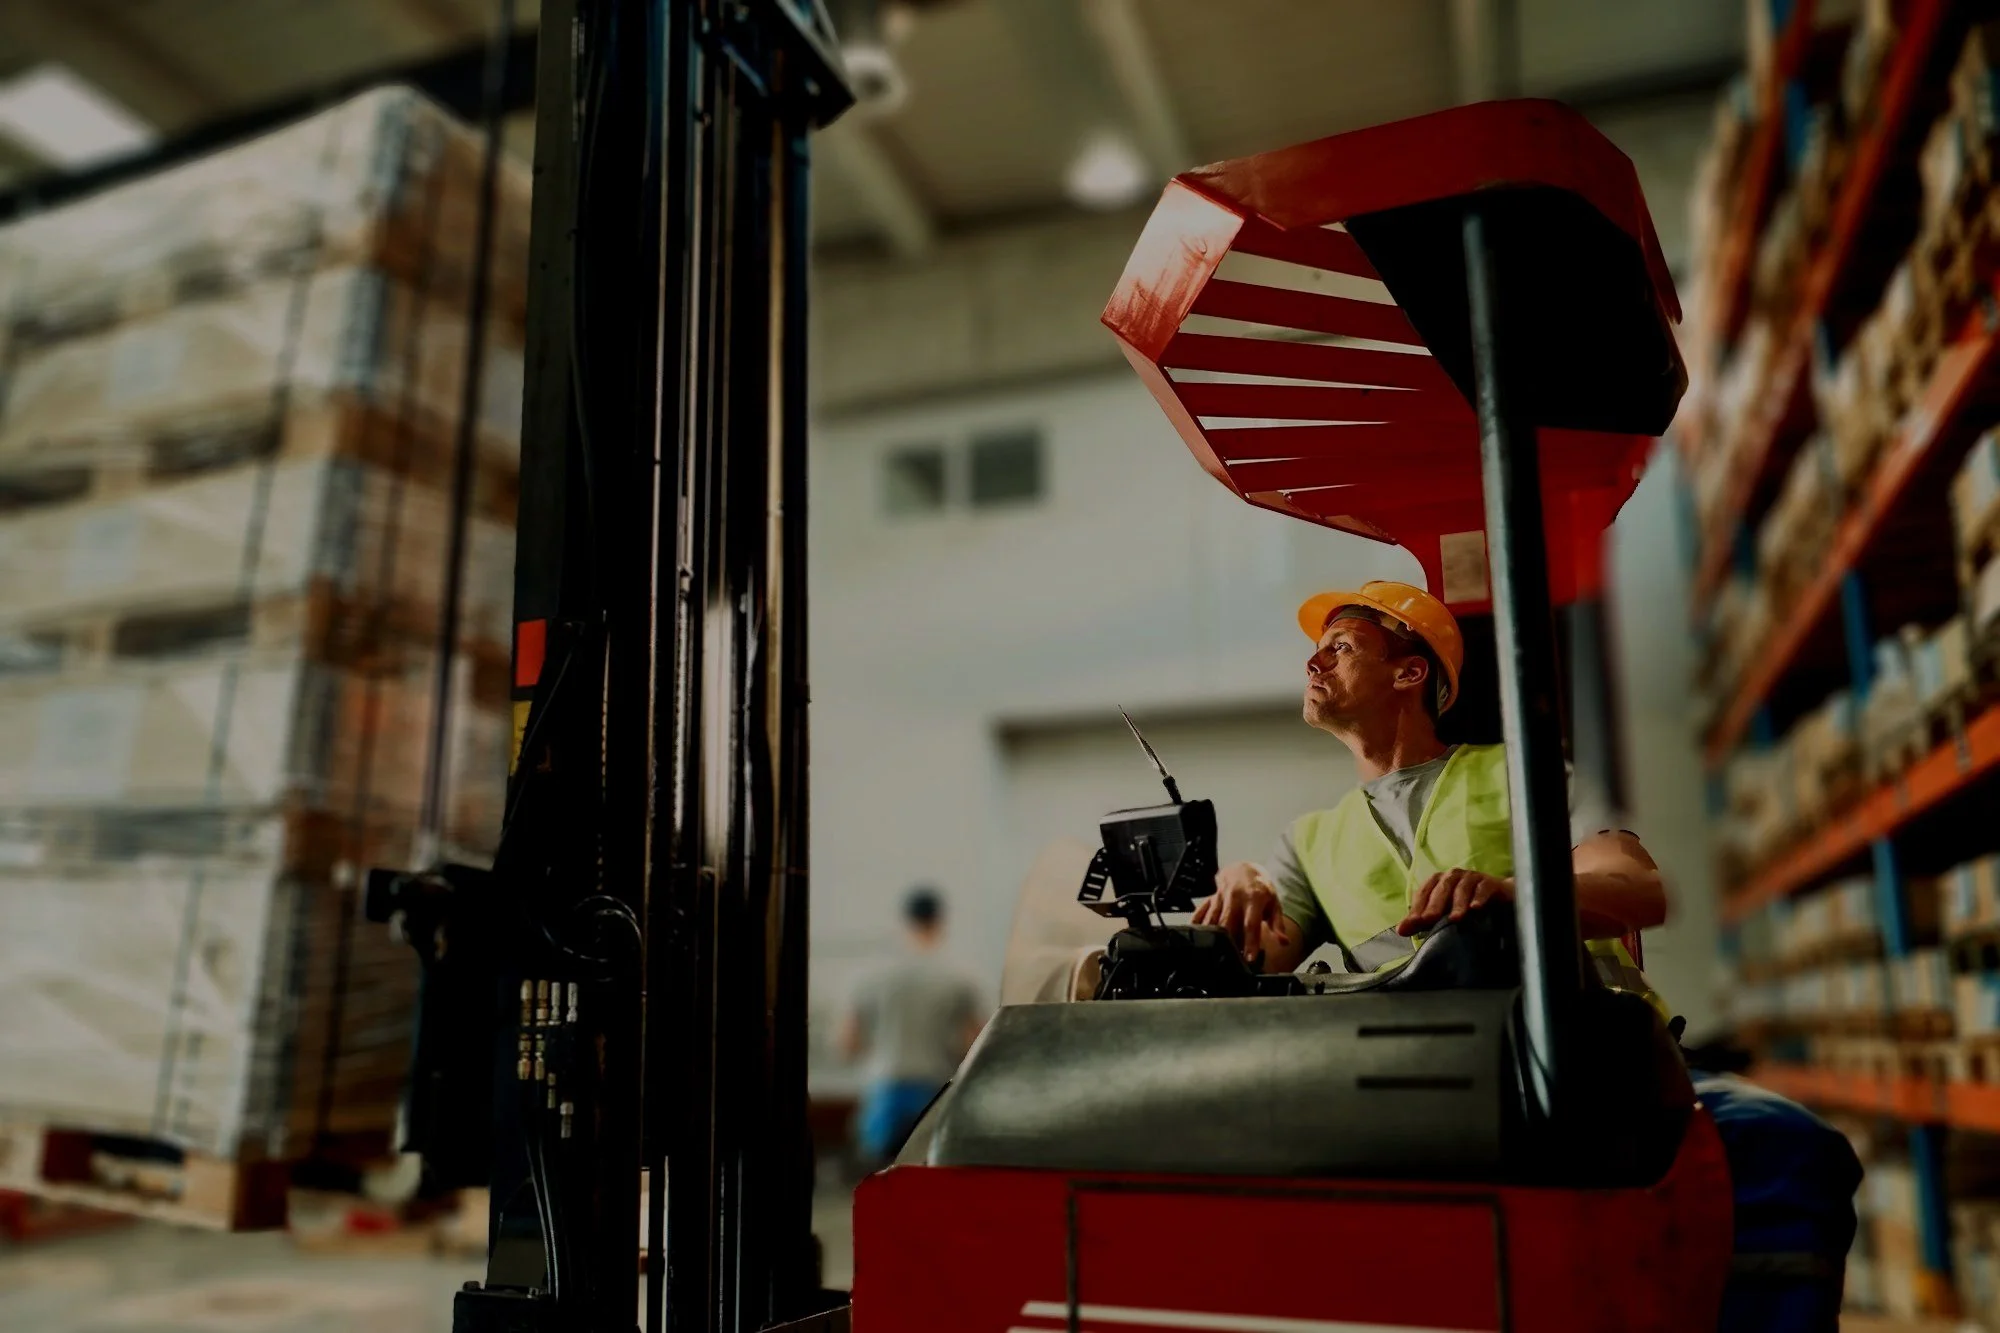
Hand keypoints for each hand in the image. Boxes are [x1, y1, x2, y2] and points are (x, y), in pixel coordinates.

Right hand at [1194, 862, 1292, 962]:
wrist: (1244, 868)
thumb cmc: (1261, 889)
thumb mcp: (1274, 903)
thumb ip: (1278, 924)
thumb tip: (1284, 942)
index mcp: (1253, 899)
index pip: (1251, 924)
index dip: (1250, 942)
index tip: (1249, 959)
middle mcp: (1235, 897)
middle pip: (1228, 923)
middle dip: (1229, 943)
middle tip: (1232, 961)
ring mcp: (1220, 897)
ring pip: (1213, 919)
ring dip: (1213, 937)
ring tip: (1214, 954)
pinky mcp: (1210, 898)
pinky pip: (1200, 912)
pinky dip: (1197, 924)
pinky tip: (1195, 936)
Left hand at [1397, 868, 1511, 936]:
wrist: (1499, 898)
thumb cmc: (1464, 905)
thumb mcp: (1442, 914)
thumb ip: (1421, 921)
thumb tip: (1400, 930)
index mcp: (1438, 882)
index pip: (1424, 892)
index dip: (1417, 907)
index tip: (1412, 923)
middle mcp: (1452, 876)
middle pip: (1441, 888)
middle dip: (1434, 905)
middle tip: (1429, 920)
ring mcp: (1471, 877)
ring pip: (1462, 888)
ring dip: (1458, 903)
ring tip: (1455, 919)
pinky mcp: (1489, 882)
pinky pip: (1483, 888)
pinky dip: (1479, 897)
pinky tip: (1477, 908)